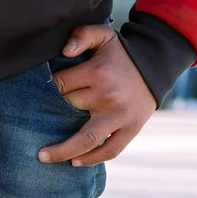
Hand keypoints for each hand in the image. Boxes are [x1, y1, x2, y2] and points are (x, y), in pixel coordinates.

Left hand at [41, 25, 157, 166]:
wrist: (155, 67)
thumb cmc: (121, 54)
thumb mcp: (103, 35)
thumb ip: (82, 35)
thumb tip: (64, 52)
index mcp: (99, 73)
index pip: (60, 85)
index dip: (49, 87)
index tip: (42, 90)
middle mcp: (108, 96)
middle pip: (68, 109)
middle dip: (53, 111)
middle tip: (41, 115)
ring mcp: (120, 116)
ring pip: (86, 140)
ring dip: (62, 151)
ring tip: (43, 157)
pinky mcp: (131, 129)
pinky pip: (110, 151)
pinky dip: (92, 159)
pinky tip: (74, 163)